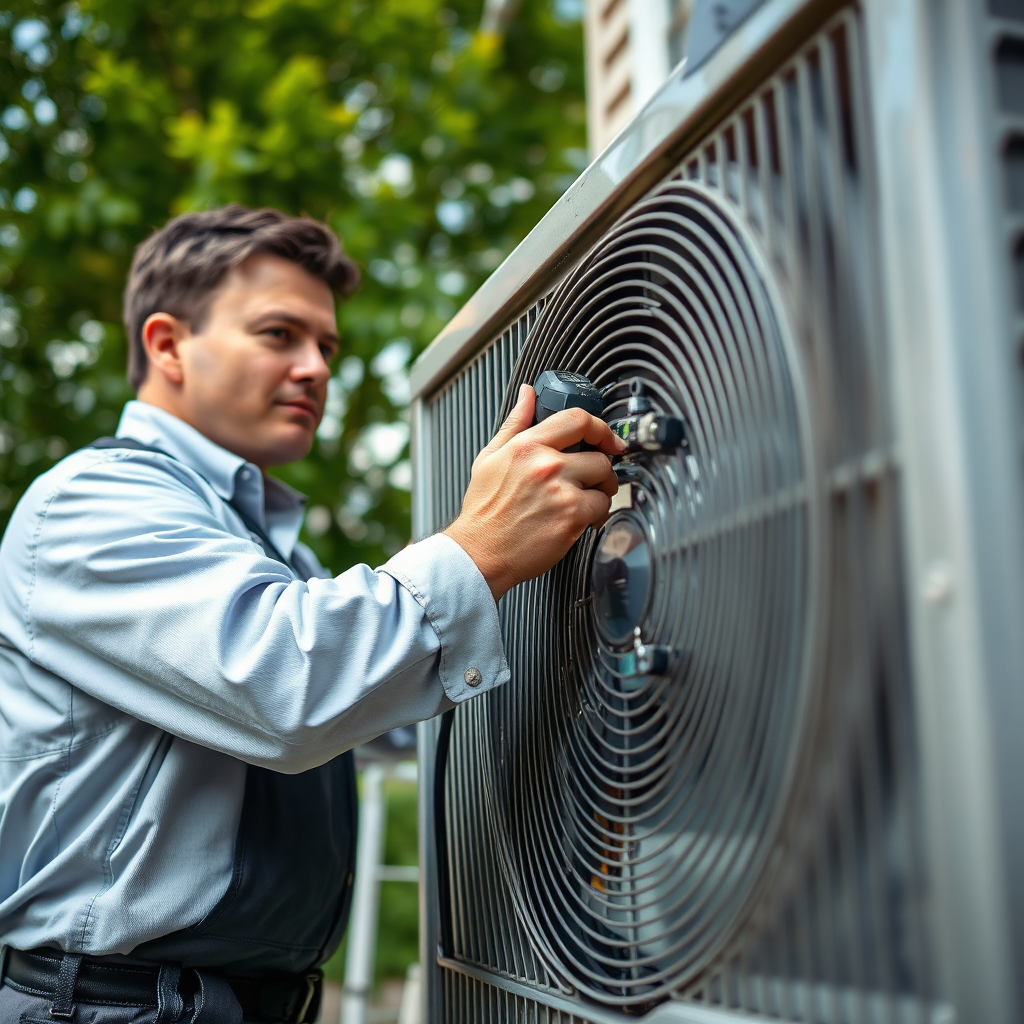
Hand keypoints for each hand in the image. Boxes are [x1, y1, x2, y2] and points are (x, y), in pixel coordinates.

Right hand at [444, 384, 624, 600]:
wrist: (480, 552)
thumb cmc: (484, 510)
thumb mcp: (490, 457)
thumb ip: (514, 423)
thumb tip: (528, 395)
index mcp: (527, 446)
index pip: (577, 420)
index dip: (600, 427)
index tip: (608, 439)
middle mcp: (546, 465)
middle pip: (599, 456)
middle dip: (600, 470)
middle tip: (591, 481)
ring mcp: (561, 492)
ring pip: (604, 483)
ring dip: (598, 493)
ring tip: (579, 502)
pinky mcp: (572, 518)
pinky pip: (601, 508)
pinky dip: (594, 516)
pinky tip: (575, 520)